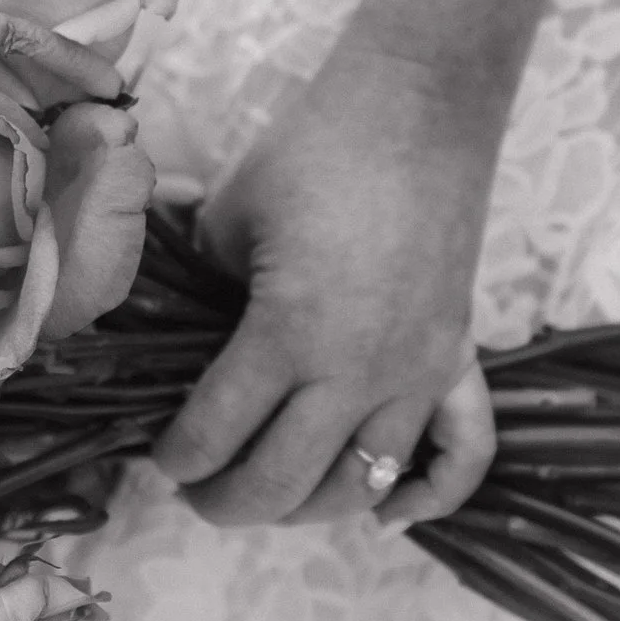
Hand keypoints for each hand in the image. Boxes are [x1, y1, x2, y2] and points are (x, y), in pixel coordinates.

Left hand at [152, 24, 500, 531]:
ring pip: (359, 487)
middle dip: (224, 501)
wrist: (419, 109)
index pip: (216, 434)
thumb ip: (199, 294)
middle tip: (196, 488)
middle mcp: (359, 371)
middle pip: (283, 485)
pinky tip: (384, 511)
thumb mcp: (228, 219)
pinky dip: (423, 497)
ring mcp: (418, 373)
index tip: (158, 454)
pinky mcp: (457, 360)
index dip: (175, 458)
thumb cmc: (315, 152)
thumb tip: (164, 347)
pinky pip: (460, 457)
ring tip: (266, 489)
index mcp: (290, 332)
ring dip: (304, 507)